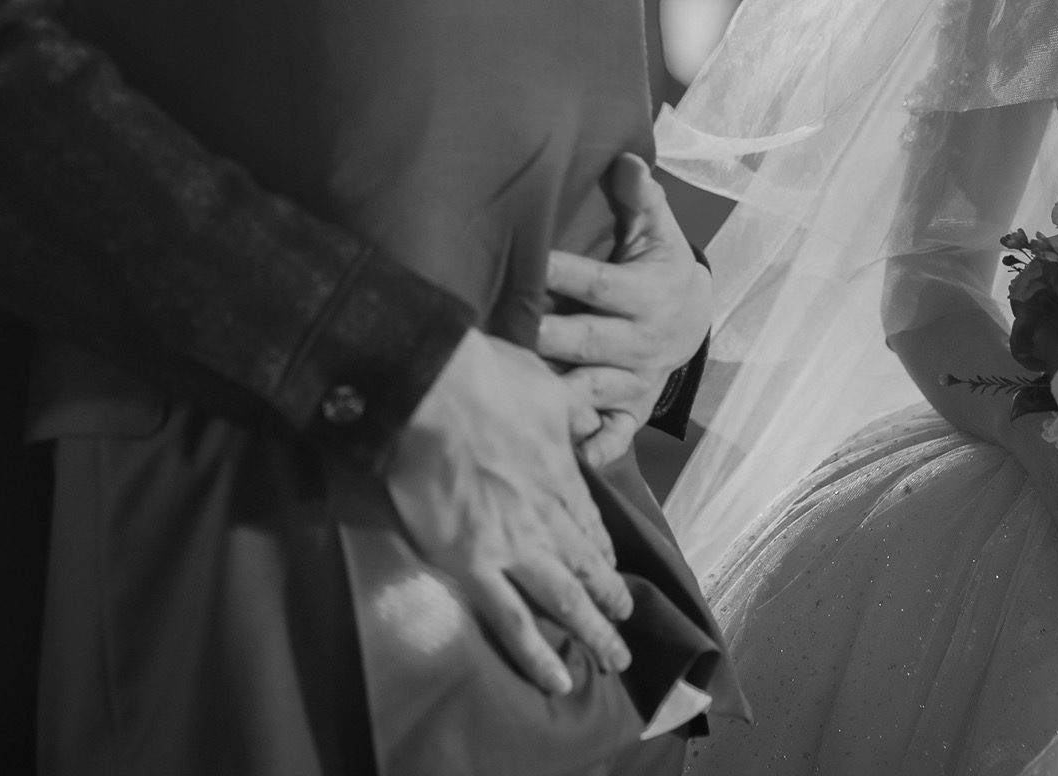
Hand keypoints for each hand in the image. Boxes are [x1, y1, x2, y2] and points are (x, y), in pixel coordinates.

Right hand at [387, 329, 636, 694]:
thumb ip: (571, 410)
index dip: (602, 550)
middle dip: (611, 598)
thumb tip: (588, 417)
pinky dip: (537, 654)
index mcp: (561, 475)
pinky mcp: (473, 565)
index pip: (590, 522)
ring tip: (615, 659)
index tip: (610, 567)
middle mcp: (546, 516)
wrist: (431, 390)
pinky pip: (511, 620)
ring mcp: (513, 546)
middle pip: (587, 567)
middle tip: (626, 624)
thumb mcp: (546, 385)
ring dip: (594, 633)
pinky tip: (558, 679)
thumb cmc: (484, 378)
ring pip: (564, 601)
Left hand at [540, 155, 710, 466]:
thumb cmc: (661, 267)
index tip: (524, 262)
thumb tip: (626, 158)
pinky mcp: (632, 411)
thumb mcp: (659, 231)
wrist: (696, 321)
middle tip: (498, 333)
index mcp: (645, 293)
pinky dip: (594, 447)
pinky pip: (616, 436)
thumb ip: (641, 198)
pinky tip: (565, 453)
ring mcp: (636, 380)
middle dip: (546, 338)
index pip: (597, 282)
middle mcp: (641, 341)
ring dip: (558, 396)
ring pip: (593, 391)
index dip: (561, 272)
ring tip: (516, 395)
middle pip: (587, 341)